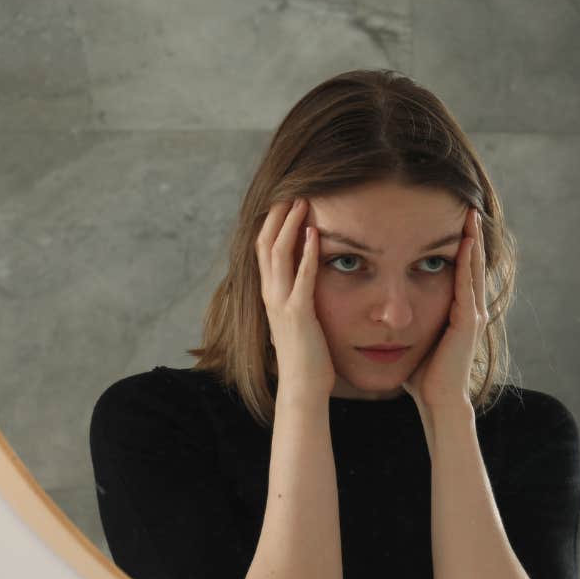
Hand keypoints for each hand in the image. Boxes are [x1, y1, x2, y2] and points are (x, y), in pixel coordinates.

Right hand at [255, 198, 335, 398]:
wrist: (302, 387)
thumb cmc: (307, 356)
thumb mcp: (299, 319)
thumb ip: (297, 298)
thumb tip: (304, 280)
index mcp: (270, 295)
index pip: (264, 251)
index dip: (271, 224)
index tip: (284, 202)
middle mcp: (270, 295)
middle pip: (266, 245)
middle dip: (277, 216)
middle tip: (291, 191)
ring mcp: (281, 304)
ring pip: (279, 255)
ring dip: (290, 226)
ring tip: (302, 202)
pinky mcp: (298, 314)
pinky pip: (301, 278)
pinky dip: (307, 254)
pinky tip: (315, 235)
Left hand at [402, 207, 485, 413]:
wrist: (439, 401)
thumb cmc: (424, 376)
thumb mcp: (414, 341)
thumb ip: (406, 325)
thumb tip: (385, 316)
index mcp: (457, 313)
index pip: (459, 271)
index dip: (459, 247)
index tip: (454, 223)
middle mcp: (469, 309)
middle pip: (471, 264)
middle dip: (470, 235)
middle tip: (469, 207)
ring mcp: (471, 314)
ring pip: (473, 268)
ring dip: (473, 240)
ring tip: (471, 215)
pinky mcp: (466, 321)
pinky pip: (467, 284)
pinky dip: (467, 261)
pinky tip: (465, 241)